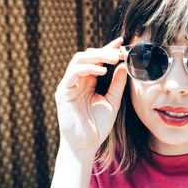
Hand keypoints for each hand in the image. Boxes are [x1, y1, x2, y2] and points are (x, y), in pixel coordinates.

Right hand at [54, 37, 126, 153]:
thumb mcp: (112, 101)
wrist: (85, 145)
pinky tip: (102, 71)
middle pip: (88, 56)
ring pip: (79, 59)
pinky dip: (88, 68)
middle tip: (120, 52)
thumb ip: (117, 84)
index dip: (108, 49)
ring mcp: (69, 85)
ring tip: (113, 58)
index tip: (121, 41)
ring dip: (97, 56)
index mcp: (88, 82)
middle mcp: (77, 80)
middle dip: (105, 51)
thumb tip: (124, 65)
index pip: (97, 60)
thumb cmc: (97, 126)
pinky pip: (73, 72)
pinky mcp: (63, 92)